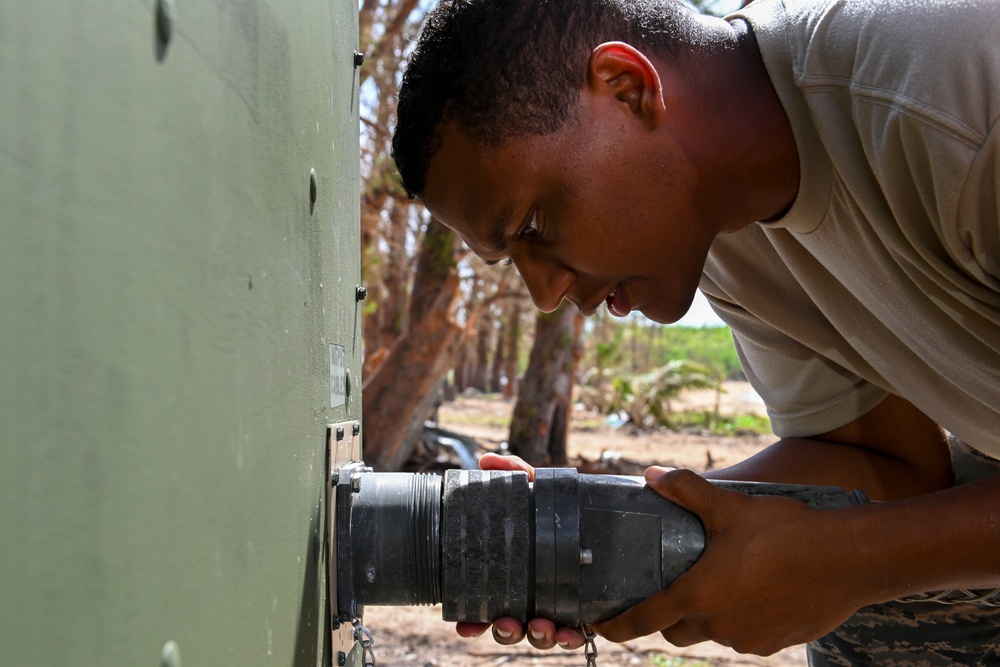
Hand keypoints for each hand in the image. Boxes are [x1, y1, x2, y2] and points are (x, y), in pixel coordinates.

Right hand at [454, 453, 587, 650]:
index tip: (467, 624)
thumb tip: (486, 461)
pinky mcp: (584, 613)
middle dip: (505, 631)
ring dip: (536, 636)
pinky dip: (570, 637)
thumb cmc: (563, 511)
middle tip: (507, 622)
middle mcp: (531, 599)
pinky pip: (574, 635)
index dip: (473, 621)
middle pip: (510, 627)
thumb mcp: (540, 491)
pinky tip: (571, 631)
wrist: (608, 520)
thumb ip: (516, 472)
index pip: (486, 606)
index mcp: (514, 578)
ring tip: (540, 625)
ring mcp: (556, 608)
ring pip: (539, 635)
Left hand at [595, 467, 867, 654]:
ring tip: (724, 583)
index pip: (645, 619)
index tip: (599, 627)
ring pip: (714, 633)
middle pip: (678, 631)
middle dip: (670, 617)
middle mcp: (719, 624)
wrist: (849, 561)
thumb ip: (687, 491)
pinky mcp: (775, 643)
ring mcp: (748, 638)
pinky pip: (746, 636)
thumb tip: (652, 475)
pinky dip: (742, 621)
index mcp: (700, 594)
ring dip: (710, 616)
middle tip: (673, 591)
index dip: (618, 625)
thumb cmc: (786, 532)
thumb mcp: (730, 506)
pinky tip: (756, 594)